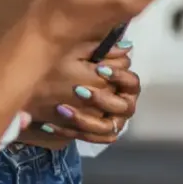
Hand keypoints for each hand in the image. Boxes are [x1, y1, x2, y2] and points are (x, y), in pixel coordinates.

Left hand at [26, 46, 141, 145]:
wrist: (63, 92)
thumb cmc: (82, 70)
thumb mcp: (90, 58)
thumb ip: (106, 52)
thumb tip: (125, 45)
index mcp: (128, 87)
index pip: (132, 82)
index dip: (118, 76)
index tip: (99, 68)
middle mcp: (125, 106)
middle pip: (122, 107)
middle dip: (101, 99)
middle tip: (78, 89)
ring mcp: (114, 124)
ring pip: (106, 127)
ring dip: (84, 119)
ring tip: (61, 109)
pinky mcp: (99, 136)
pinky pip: (89, 138)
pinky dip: (70, 132)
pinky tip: (50, 124)